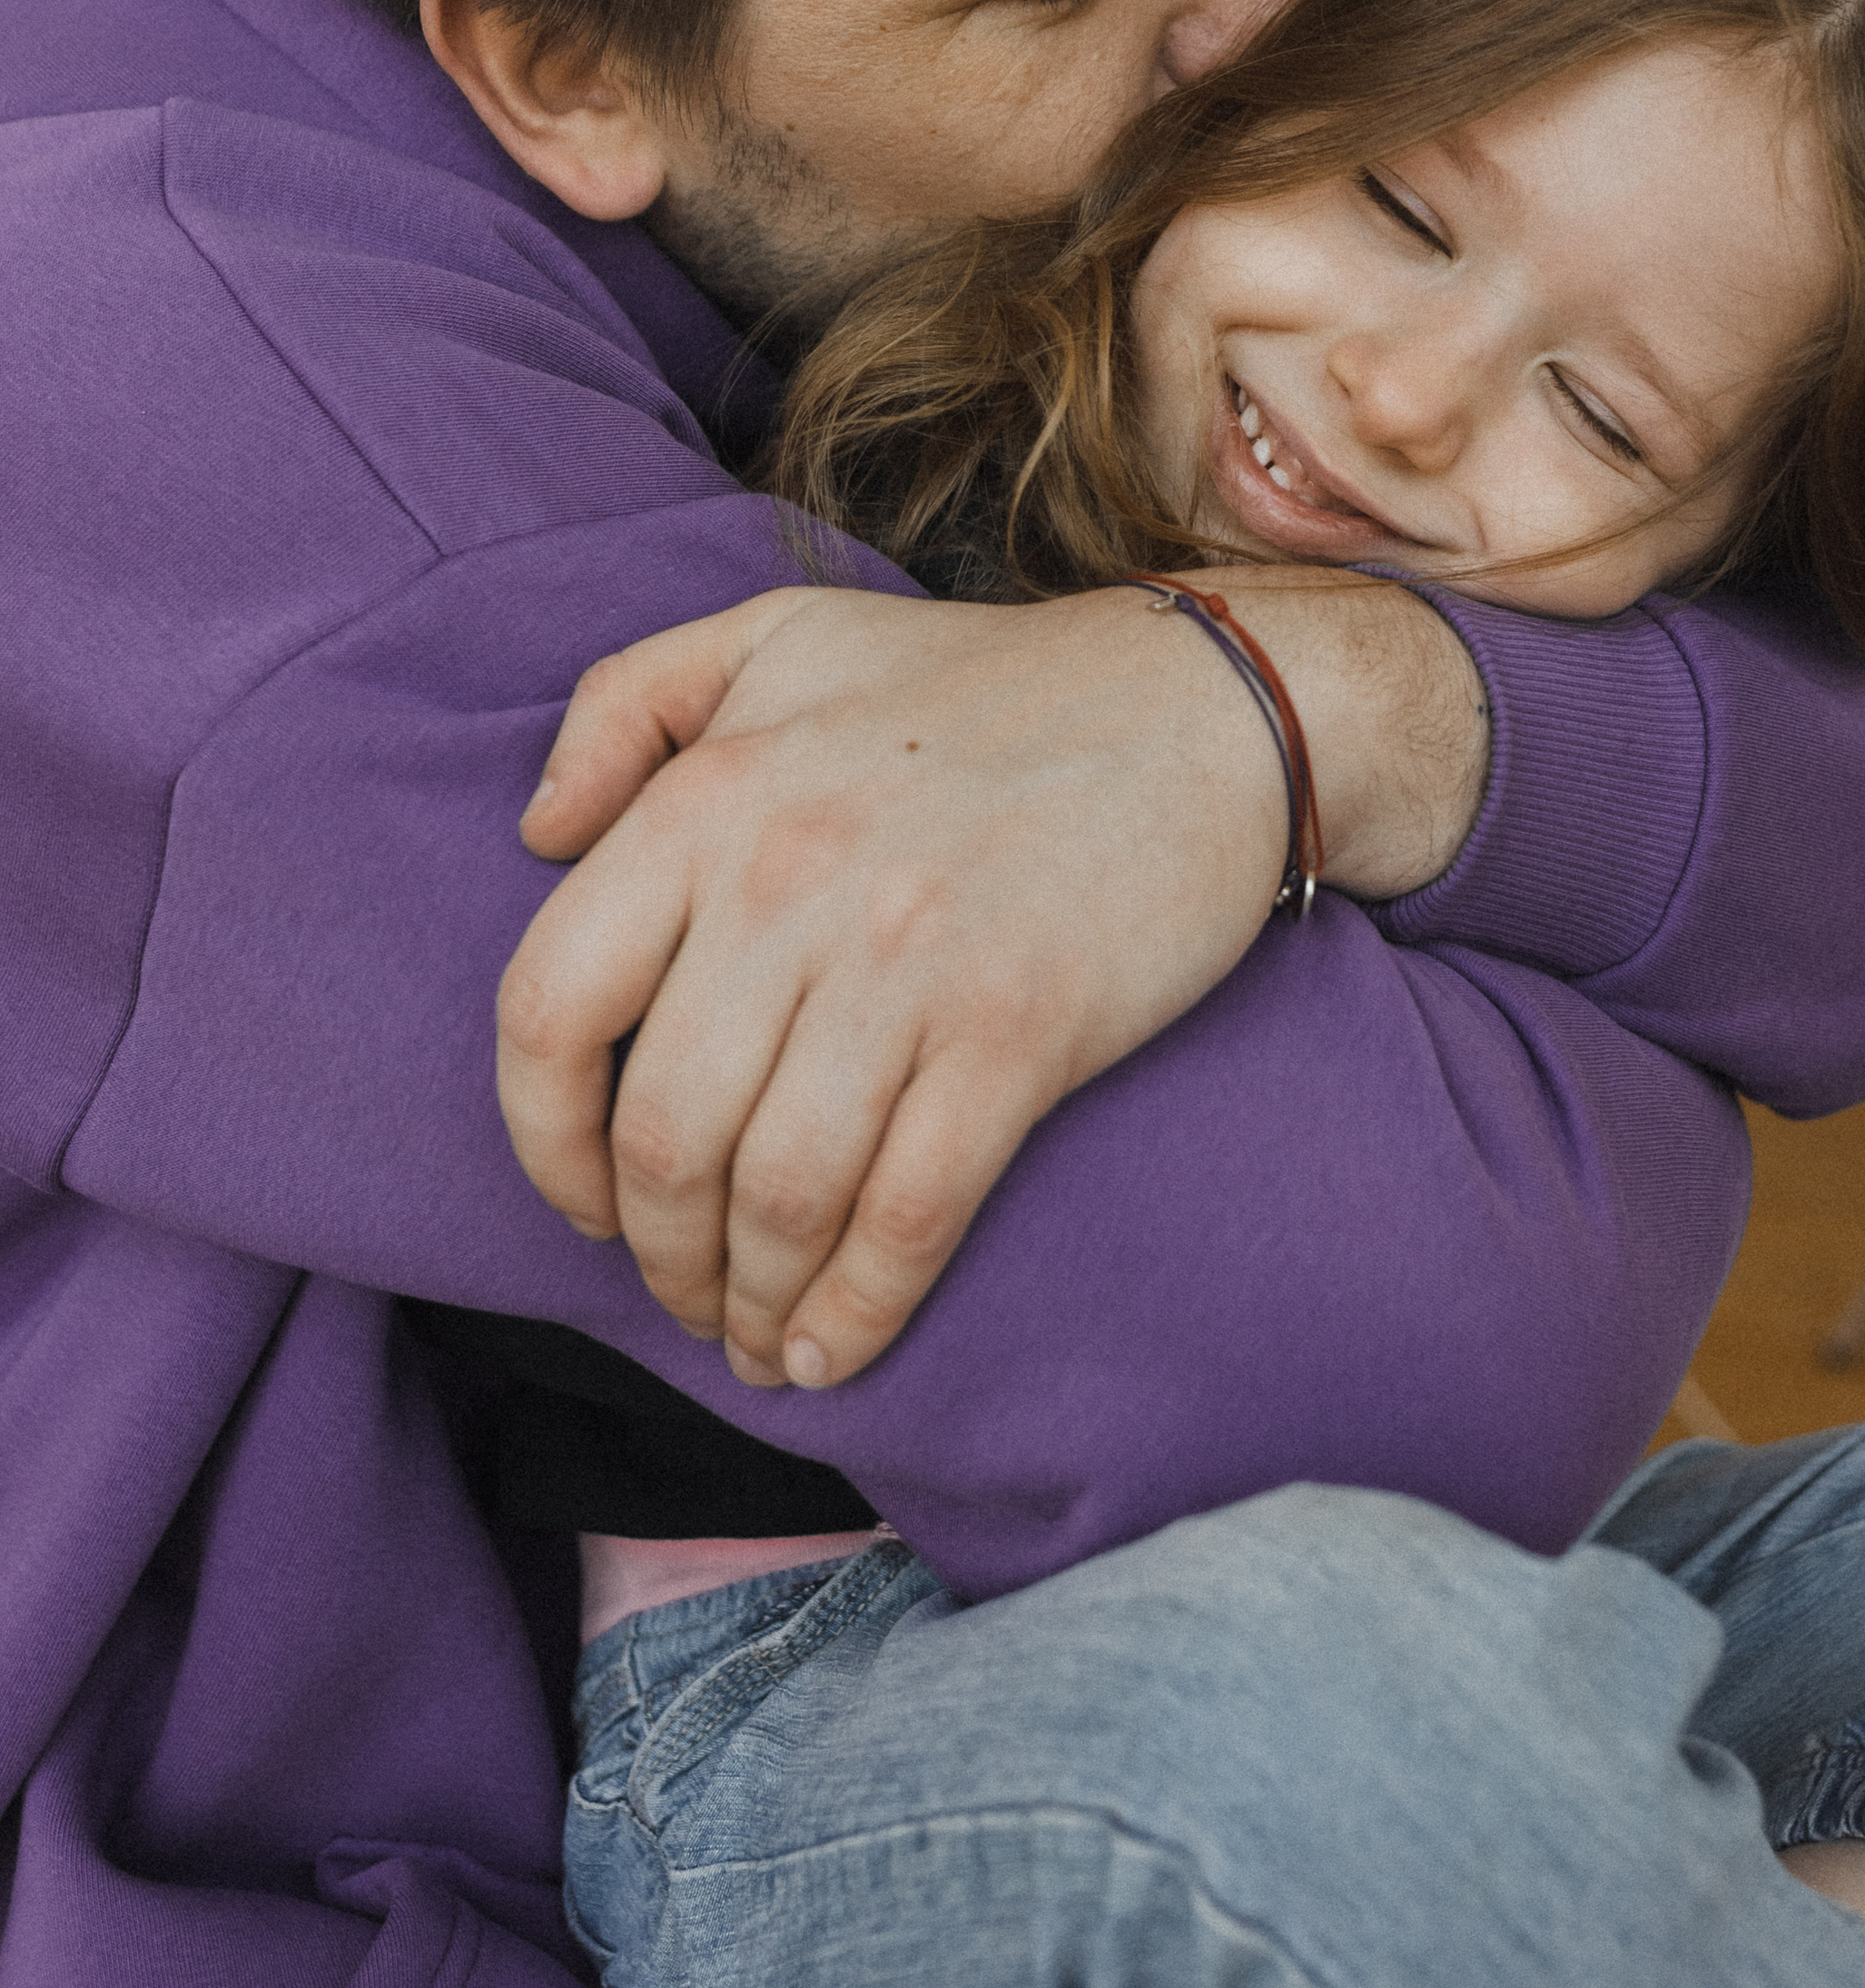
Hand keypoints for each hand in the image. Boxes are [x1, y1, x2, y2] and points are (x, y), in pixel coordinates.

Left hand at [499, 572, 1485, 1385]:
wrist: (1206, 702)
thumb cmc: (978, 684)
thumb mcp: (776, 636)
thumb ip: (623, 704)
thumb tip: (535, 833)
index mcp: (710, 798)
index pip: (547, 1009)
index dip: (540, 1140)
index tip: (579, 1197)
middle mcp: (790, 882)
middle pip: (661, 1136)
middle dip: (657, 1253)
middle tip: (680, 1290)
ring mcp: (909, 964)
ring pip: (776, 1195)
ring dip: (750, 1301)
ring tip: (754, 1335)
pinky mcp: (1022, 1031)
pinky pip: (908, 1215)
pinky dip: (858, 1311)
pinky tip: (834, 1352)